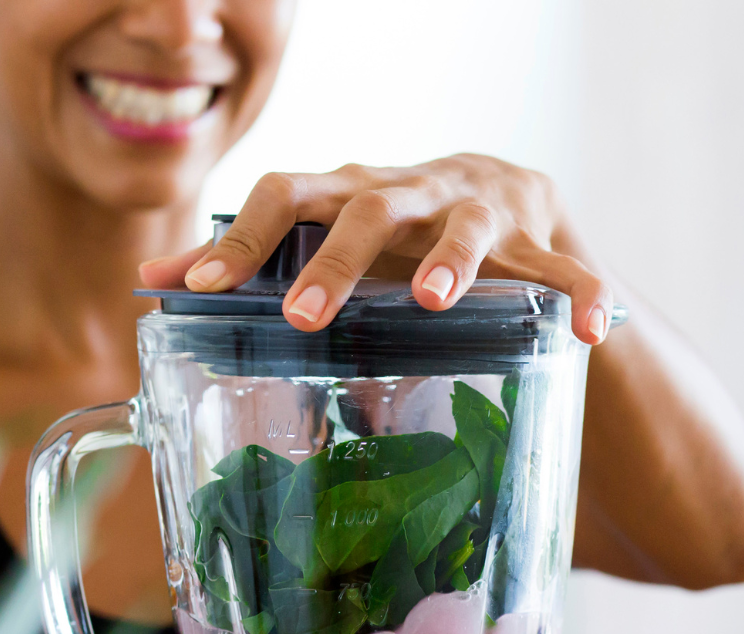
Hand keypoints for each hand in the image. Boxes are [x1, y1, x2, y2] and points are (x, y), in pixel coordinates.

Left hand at [139, 154, 612, 342]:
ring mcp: (478, 208)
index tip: (201, 290)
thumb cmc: (391, 234)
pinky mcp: (539, 236)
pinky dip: (581, 293)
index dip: (242, 240)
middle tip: (307, 317)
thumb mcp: (322, 238)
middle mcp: (408, 191)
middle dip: (336, 261)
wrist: (501, 197)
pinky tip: (593, 332)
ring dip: (452, 260)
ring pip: (466, 226)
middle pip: (367, 208)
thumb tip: (150, 280)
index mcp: (348, 192)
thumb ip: (248, 261)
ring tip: (434, 301)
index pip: (284, 196)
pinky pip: (565, 267)